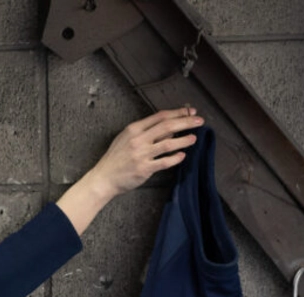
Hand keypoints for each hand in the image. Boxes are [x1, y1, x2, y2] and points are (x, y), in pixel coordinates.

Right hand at [56, 107, 204, 234]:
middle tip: (199, 121)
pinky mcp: (144, 169)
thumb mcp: (126, 138)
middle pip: (167, 126)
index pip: (160, 117)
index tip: (189, 111)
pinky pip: (164, 162)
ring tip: (194, 138)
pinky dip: (175, 158)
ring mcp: (141, 154)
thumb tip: (168, 127)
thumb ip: (144, 132)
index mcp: (134, 129)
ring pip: (168, 144)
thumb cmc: (116, 158)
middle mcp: (138, 139)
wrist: (104, 178)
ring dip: (183, 140)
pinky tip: (182, 155)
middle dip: (185, 122)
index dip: (177, 112)